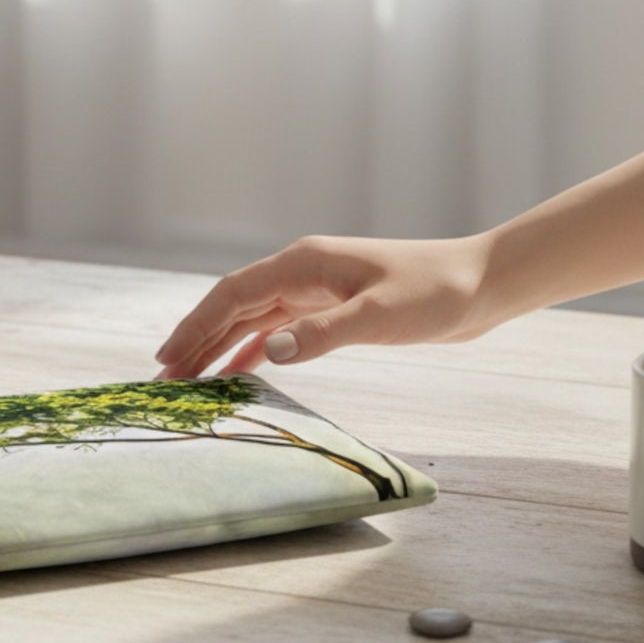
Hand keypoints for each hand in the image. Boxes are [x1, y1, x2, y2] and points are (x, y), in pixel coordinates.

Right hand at [153, 234, 495, 377]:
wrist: (480, 283)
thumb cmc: (436, 293)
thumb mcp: (380, 316)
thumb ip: (324, 334)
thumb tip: (268, 351)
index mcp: (304, 264)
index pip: (233, 294)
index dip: (196, 325)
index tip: (167, 358)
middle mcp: (302, 271)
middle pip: (233, 304)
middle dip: (197, 338)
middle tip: (163, 377)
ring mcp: (315, 288)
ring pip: (252, 317)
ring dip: (219, 345)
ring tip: (189, 377)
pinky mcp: (332, 306)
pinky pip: (277, 326)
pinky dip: (252, 347)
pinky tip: (239, 371)